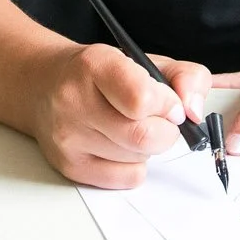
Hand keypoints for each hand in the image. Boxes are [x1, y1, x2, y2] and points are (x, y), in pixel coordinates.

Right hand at [29, 43, 211, 188]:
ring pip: (138, 159)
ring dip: (148, 148)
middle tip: (159, 120)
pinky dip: (135, 166)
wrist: (45, 84)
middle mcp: (74, 100)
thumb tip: (194, 112)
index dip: (168, 105)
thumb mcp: (147, 60)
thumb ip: (186, 77)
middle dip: (165, 131)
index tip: (170, 104)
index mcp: (96, 65)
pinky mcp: (69, 165)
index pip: (141, 99)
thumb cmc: (103, 74)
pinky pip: (126, 179)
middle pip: (144, 137)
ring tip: (131, 128)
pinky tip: (121, 146)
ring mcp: (68, 136)